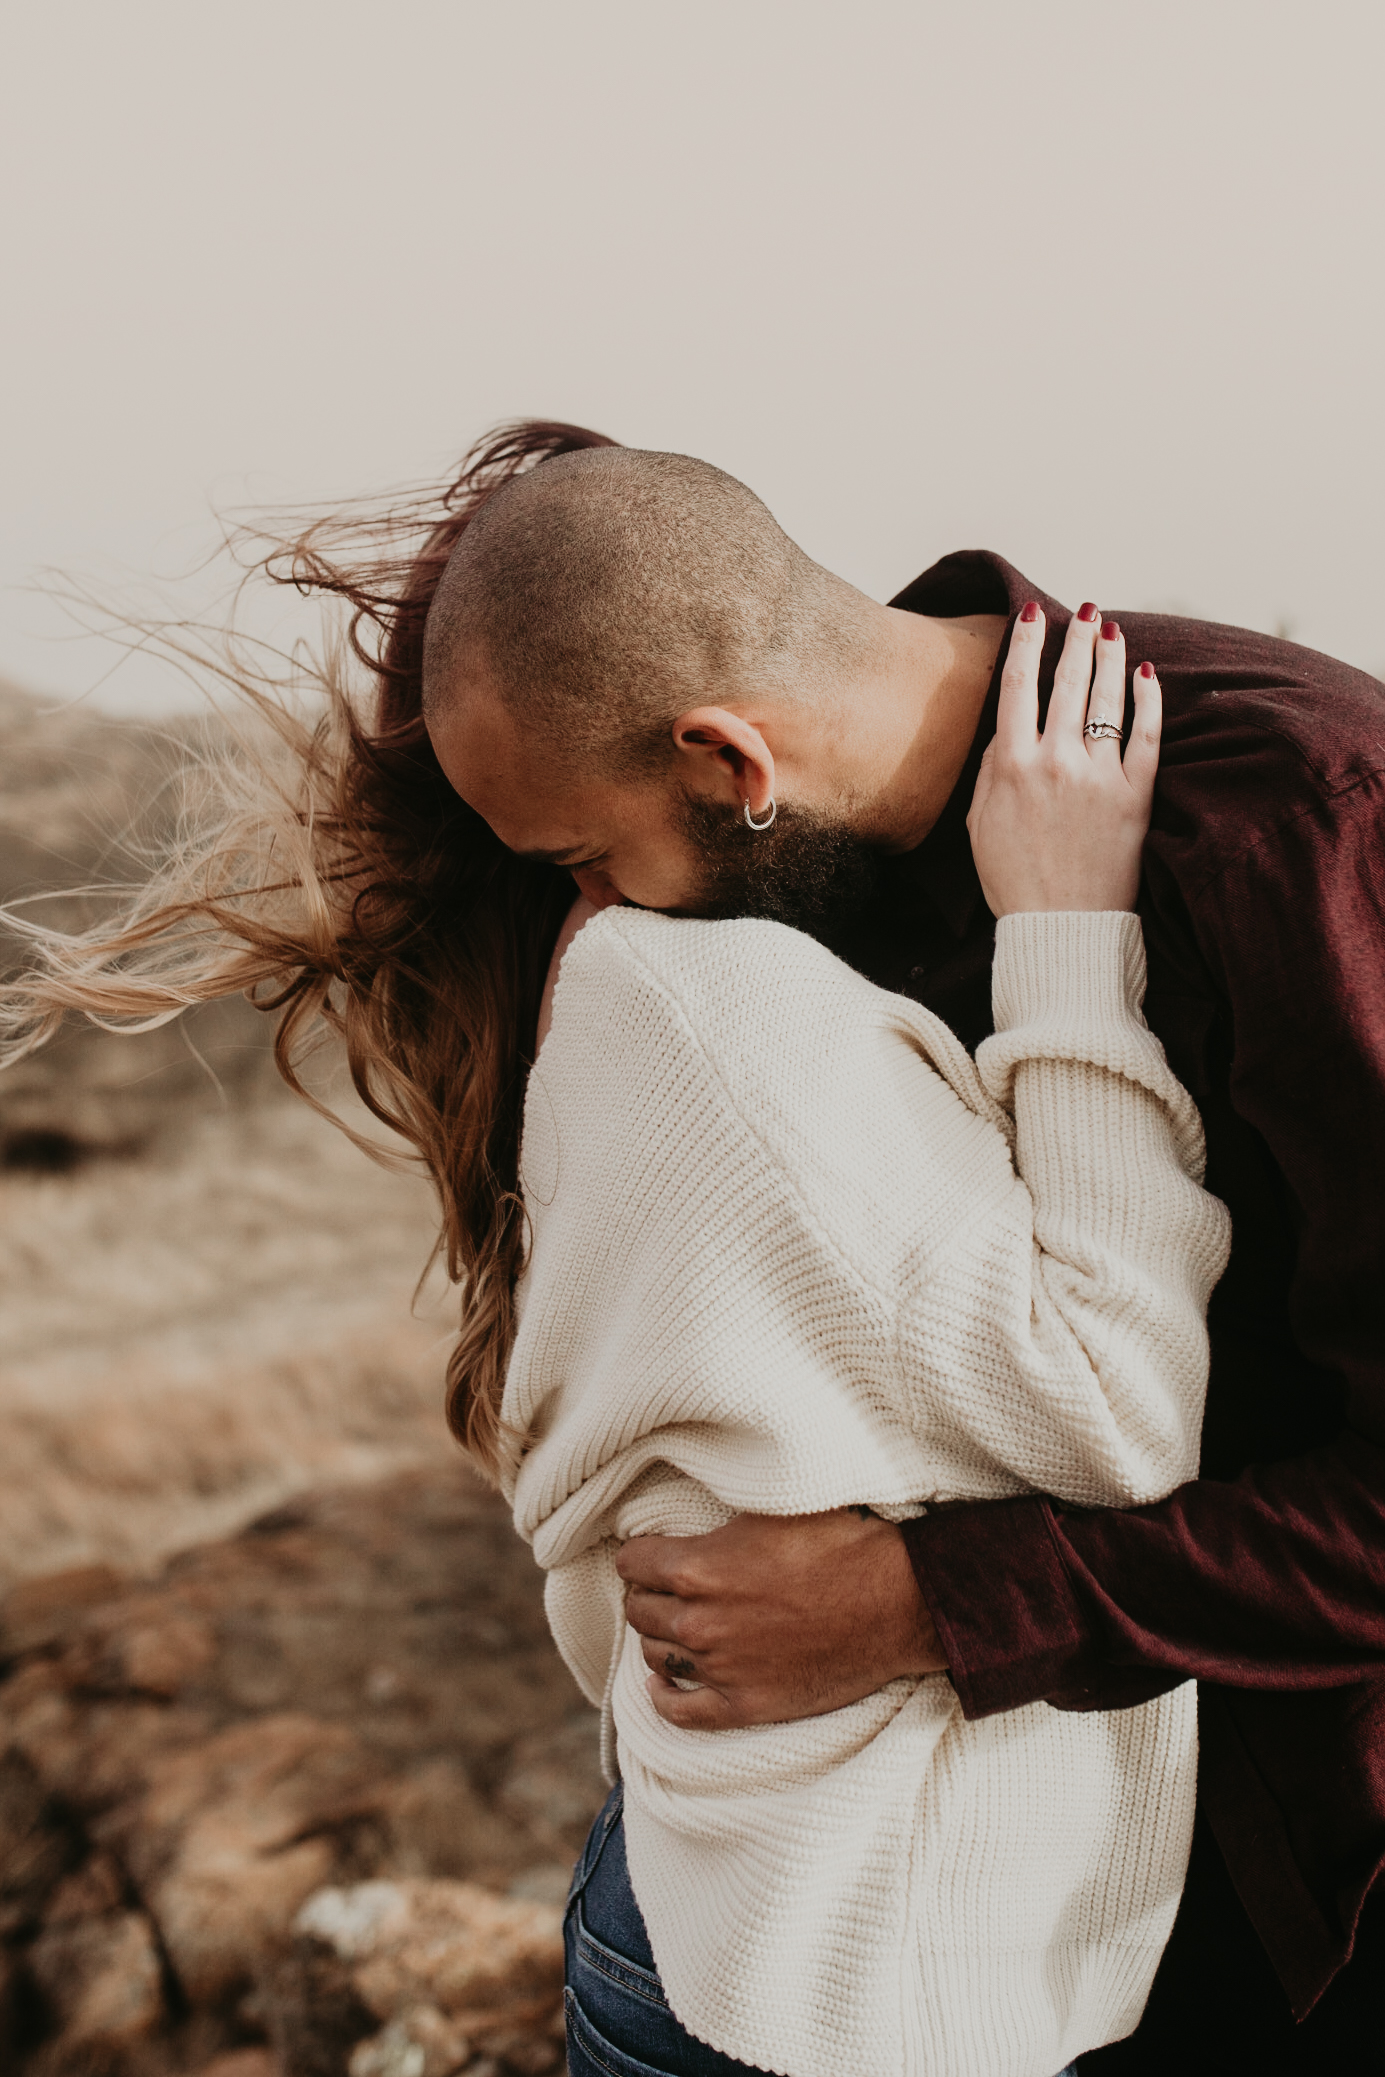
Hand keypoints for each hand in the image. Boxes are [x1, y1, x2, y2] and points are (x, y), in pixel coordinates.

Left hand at [616, 1509, 946, 1729]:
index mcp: (696, 1568)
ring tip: (675, 1627)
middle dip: (649, 1595)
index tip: (651, 1556)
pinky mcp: (745, 1706)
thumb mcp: (768, 1512)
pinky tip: (663, 1684)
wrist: (895, 1601)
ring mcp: (719, 1670)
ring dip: (660, 1638)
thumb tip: (688, 1524)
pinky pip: (680, 1713)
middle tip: (668, 1588)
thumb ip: (717, 1526)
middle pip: (638, 1610)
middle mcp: (697, 1622)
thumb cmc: (840, 1545)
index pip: (631, 1563)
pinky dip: (664, 1698)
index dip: (641, 1556)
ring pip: (655, 1655)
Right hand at [966, 604, 1160, 917]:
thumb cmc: (1012, 881)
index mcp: (1010, 765)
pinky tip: (1147, 675)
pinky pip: (1146, 736)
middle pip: (1067, 682)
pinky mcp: (1134, 797)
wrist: (1060, 929)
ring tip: (1110, 630)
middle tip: (1083, 611)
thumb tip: (1006, 730)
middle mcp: (1055, 762)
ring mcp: (1098, 777)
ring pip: (1106, 700)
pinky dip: (1148, 701)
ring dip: (1109, 658)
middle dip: (1075, 639)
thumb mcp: (978, 823)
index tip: (1031, 614)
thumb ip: (990, 770)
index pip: (1017, 686)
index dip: (1026, 643)